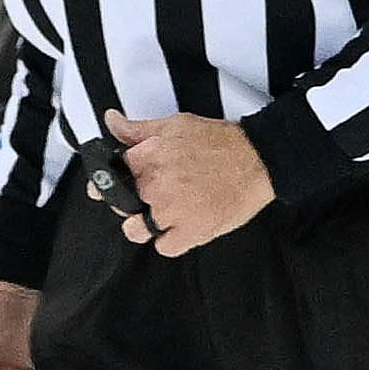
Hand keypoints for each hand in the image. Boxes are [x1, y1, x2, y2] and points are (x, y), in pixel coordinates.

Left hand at [103, 109, 273, 255]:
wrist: (257, 160)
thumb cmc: (221, 143)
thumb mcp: (175, 125)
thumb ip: (138, 129)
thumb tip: (112, 122)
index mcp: (148, 158)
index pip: (110, 173)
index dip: (111, 178)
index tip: (114, 182)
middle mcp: (155, 187)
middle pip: (121, 203)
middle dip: (130, 200)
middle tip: (153, 192)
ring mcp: (171, 213)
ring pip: (136, 231)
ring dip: (142, 225)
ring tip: (160, 214)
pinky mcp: (191, 232)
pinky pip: (164, 247)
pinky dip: (168, 240)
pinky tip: (178, 227)